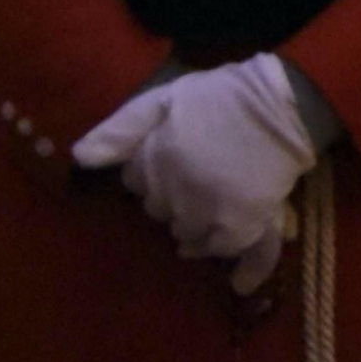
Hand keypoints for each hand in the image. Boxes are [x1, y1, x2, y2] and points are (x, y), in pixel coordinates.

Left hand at [72, 54, 316, 294]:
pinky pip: (222, 251)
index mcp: (154, 159)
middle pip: (159, 212)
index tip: (172, 157)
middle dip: (172, 198)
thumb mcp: (163, 99)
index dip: (152, 169)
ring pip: (187, 236)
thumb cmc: (220, 97)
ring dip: (197, 225)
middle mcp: (176, 190)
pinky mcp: (241, 225)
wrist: (282, 105)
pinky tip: (235, 264)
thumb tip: (78, 158)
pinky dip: (229, 256)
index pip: (134, 182)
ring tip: (218, 204)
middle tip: (199, 175)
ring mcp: (208, 211)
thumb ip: (120, 129)